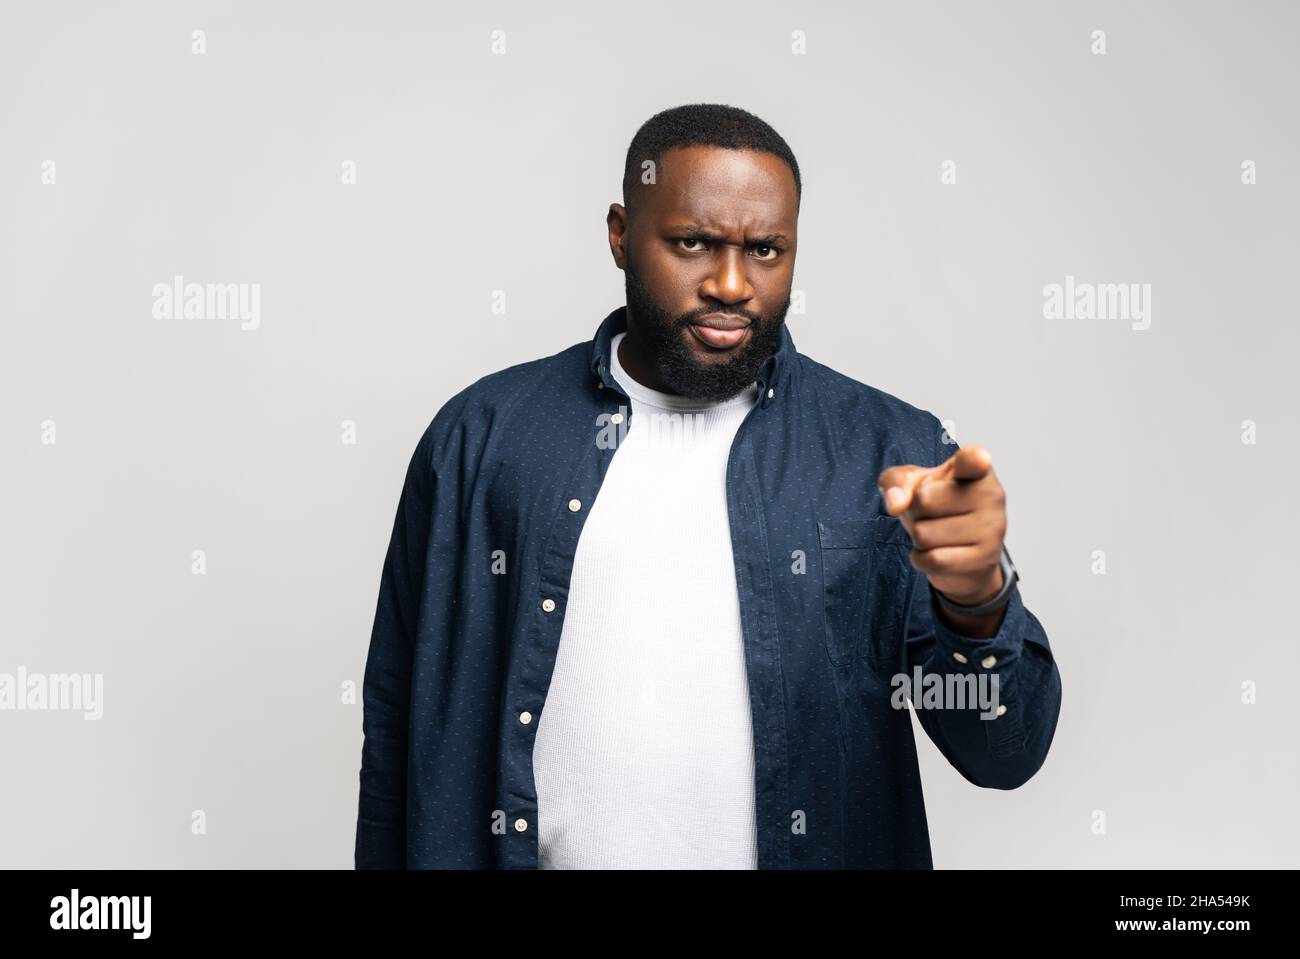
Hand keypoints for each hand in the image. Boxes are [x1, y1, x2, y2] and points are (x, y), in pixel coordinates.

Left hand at [877, 445, 1006, 605]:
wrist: (960, 551)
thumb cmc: (936, 506)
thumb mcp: (911, 483)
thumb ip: (895, 482)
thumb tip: (896, 505)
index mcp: (976, 468)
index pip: (974, 460)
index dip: (976, 459)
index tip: (980, 460)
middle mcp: (991, 495)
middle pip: (923, 501)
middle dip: (914, 511)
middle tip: (930, 513)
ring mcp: (992, 528)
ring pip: (923, 534)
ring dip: (917, 538)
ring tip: (935, 532)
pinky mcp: (985, 558)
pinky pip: (932, 560)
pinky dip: (921, 559)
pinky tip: (936, 552)